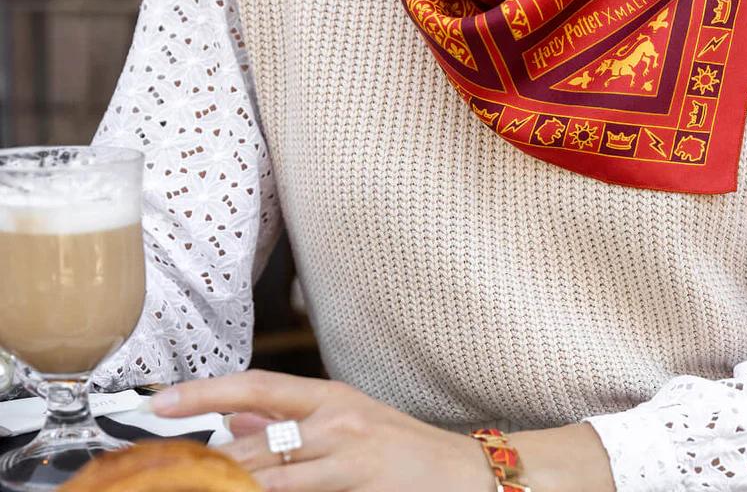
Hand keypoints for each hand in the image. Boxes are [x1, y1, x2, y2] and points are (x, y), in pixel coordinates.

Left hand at [149, 370, 614, 491]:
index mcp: (329, 396)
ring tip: (185, 481)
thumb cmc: (405, 454)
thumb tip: (237, 429)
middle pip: (254, 429)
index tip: (162, 399)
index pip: (256, 387)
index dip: (207, 391)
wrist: (469, 474)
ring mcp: (349, 447)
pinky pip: (299, 491)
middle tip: (155, 459)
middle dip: (201, 447)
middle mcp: (335, 413)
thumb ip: (293, 429)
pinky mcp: (361, 477)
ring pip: (268, 466)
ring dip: (225, 478)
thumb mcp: (349, 428)